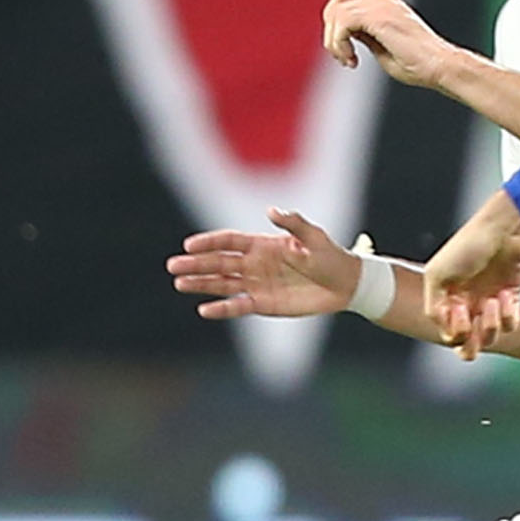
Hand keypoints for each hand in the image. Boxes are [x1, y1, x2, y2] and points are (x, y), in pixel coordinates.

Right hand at [171, 207, 361, 320]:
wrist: (346, 285)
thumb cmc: (331, 256)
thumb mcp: (314, 237)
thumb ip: (293, 224)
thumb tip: (271, 211)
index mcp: (263, 245)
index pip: (229, 241)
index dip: (209, 242)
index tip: (189, 246)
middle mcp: (254, 264)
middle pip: (219, 263)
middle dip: (196, 264)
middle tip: (173, 266)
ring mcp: (257, 284)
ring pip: (222, 283)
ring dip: (201, 284)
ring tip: (179, 283)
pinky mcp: (263, 304)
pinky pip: (238, 306)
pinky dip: (222, 308)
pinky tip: (204, 309)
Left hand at [323, 0, 460, 87]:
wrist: (441, 68)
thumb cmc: (419, 66)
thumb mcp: (382, 48)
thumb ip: (365, 35)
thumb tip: (345, 33)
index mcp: (387, 5)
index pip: (349, 0)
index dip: (338, 25)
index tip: (346, 55)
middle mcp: (384, 0)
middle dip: (331, 27)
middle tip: (340, 55)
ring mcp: (383, 6)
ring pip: (338, 9)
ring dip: (334, 39)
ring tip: (346, 60)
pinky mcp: (381, 17)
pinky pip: (343, 21)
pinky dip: (339, 42)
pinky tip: (352, 60)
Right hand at [420, 190, 519, 358]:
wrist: (504, 229)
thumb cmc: (468, 244)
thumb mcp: (437, 274)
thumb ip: (434, 305)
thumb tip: (443, 328)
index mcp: (448, 298)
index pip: (448, 332)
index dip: (454, 331)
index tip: (459, 314)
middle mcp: (468, 303)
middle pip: (469, 342)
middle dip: (471, 345)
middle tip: (474, 336)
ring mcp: (490, 301)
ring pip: (490, 335)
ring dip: (491, 325)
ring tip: (492, 301)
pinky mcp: (511, 297)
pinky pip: (510, 323)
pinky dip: (508, 316)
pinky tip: (505, 296)